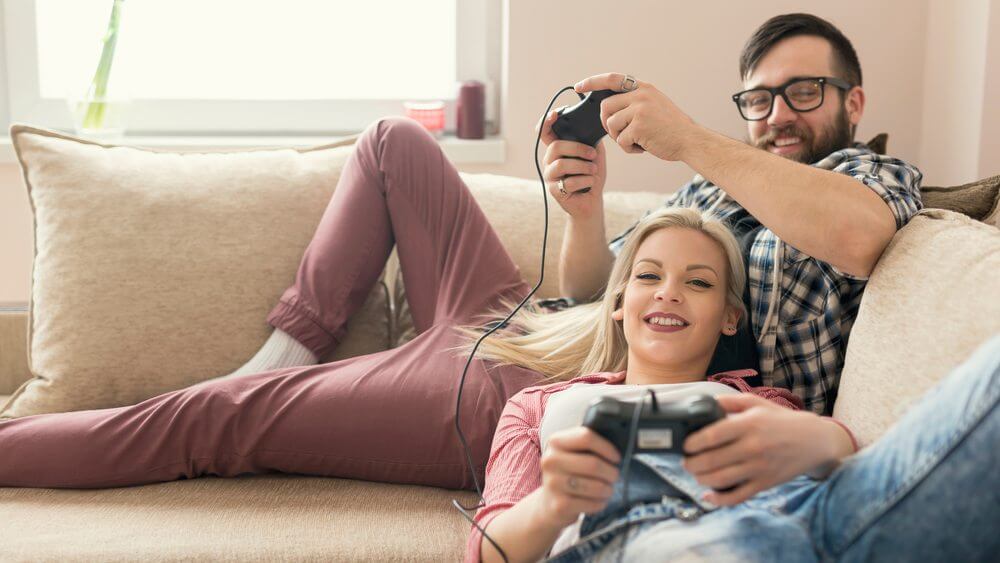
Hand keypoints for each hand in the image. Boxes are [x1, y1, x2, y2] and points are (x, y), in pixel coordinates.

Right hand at [536, 108, 607, 219]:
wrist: (592, 200)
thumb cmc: (591, 175)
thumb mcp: (594, 153)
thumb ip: (590, 139)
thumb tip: (592, 125)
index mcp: (557, 149)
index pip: (544, 132)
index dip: (546, 122)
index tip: (555, 114)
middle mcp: (549, 161)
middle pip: (556, 146)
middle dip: (578, 149)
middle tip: (593, 155)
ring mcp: (550, 176)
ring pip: (561, 165)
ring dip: (583, 167)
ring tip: (593, 171)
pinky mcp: (554, 191)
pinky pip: (569, 182)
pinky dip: (585, 181)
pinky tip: (591, 183)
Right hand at [537, 426, 621, 527]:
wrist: (548, 502)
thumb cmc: (568, 473)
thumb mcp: (572, 452)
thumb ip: (589, 445)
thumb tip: (621, 443)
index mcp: (555, 442)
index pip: (586, 437)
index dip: (607, 448)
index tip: (616, 458)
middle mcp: (550, 461)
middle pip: (593, 464)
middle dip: (612, 472)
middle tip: (614, 476)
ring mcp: (553, 484)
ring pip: (596, 486)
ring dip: (608, 489)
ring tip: (607, 489)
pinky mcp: (559, 505)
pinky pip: (592, 503)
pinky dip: (601, 503)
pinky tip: (597, 501)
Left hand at [574, 72, 697, 161]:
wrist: (689, 140)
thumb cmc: (671, 128)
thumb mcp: (655, 104)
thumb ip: (634, 102)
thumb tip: (607, 108)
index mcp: (643, 88)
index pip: (611, 79)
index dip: (592, 82)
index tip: (579, 87)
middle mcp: (640, 95)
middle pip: (605, 107)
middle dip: (606, 124)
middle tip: (618, 133)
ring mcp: (639, 110)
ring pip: (611, 125)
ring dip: (619, 138)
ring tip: (637, 141)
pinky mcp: (639, 126)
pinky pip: (620, 140)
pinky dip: (629, 148)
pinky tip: (643, 148)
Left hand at [681, 394, 852, 505]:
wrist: (815, 440)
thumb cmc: (781, 420)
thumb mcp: (756, 403)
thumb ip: (728, 402)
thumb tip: (704, 404)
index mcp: (748, 425)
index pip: (712, 436)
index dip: (692, 443)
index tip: (685, 445)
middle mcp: (752, 447)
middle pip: (711, 460)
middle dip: (691, 463)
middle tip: (686, 461)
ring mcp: (759, 468)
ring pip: (720, 480)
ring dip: (701, 479)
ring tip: (696, 473)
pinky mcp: (765, 483)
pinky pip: (737, 497)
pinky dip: (719, 500)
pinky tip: (708, 495)